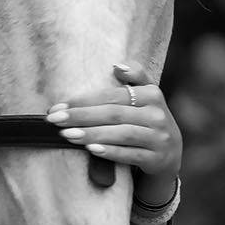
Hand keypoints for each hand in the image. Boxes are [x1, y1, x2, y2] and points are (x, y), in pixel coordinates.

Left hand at [46, 62, 181, 207]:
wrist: (170, 153)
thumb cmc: (147, 119)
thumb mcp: (146, 96)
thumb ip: (136, 76)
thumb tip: (117, 66)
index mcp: (152, 95)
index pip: (112, 96)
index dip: (84, 100)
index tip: (58, 106)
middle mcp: (157, 115)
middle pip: (114, 114)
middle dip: (81, 116)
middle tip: (54, 119)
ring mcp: (159, 138)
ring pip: (122, 134)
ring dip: (92, 134)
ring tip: (66, 134)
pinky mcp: (157, 158)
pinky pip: (131, 155)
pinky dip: (110, 151)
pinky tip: (91, 149)